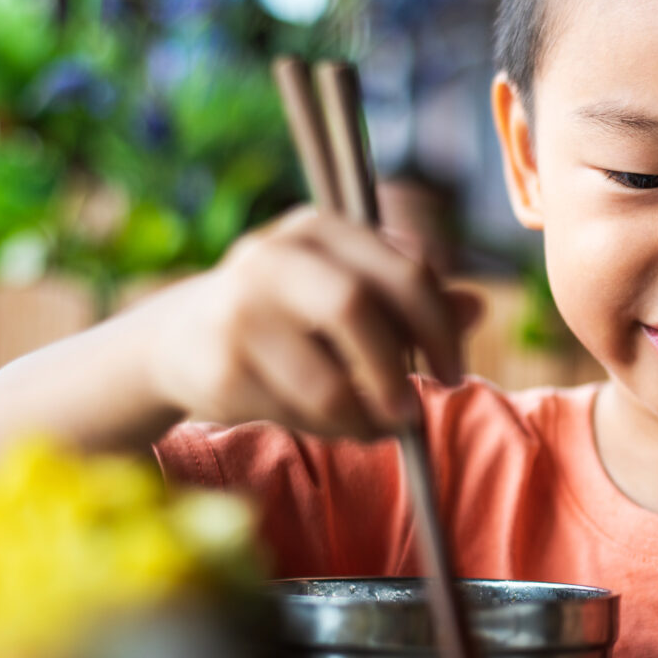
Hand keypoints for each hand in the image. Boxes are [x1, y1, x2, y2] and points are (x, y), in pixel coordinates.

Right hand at [139, 207, 482, 436]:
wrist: (179, 338)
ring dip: (364, 417)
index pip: (401, 270)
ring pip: (325, 381)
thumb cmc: (287, 314)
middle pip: (356, 309)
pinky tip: (330, 425)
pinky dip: (326, 429)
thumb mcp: (348, 290)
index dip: (439, 327)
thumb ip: (412, 299)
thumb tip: (478, 306)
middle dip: (397, 370)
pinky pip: (295, 414)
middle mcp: (275, 257)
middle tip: (416, 411)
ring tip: (375, 427)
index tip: (454, 372)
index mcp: (320, 228)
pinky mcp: (220, 366)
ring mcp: (240, 310)